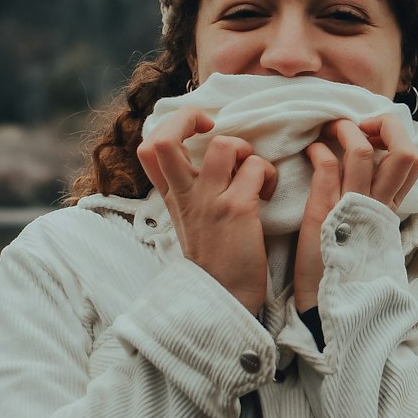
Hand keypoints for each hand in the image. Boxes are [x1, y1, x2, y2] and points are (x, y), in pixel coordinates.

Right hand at [136, 106, 277, 315]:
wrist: (225, 300)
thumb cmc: (216, 261)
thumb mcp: (190, 223)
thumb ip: (191, 191)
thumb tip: (209, 157)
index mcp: (173, 197)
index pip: (148, 149)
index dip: (172, 126)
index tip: (199, 132)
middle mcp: (185, 195)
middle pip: (164, 138)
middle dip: (192, 117)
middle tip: (215, 129)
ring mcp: (209, 201)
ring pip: (224, 144)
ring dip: (247, 150)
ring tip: (253, 173)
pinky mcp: (237, 209)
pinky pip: (256, 167)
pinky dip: (268, 175)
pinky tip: (268, 194)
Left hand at [293, 115, 417, 313]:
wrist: (328, 308)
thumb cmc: (341, 272)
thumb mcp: (367, 236)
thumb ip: (372, 209)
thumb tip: (368, 181)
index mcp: (389, 211)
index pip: (412, 162)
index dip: (397, 137)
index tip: (375, 133)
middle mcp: (378, 206)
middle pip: (404, 150)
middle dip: (385, 124)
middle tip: (360, 124)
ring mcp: (353, 207)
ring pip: (363, 151)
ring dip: (346, 130)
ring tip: (329, 129)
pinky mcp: (325, 212)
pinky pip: (327, 165)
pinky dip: (318, 150)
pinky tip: (309, 152)